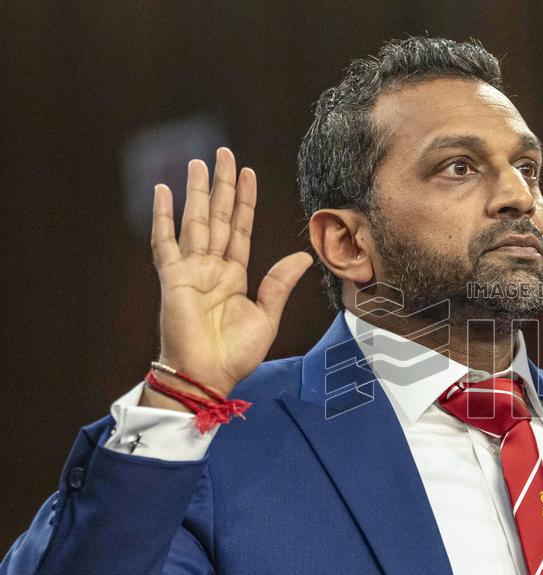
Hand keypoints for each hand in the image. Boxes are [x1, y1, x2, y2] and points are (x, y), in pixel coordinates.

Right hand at [142, 148, 311, 409]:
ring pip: (195, 221)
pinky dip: (162, 216)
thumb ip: (279, 284)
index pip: (240, 228)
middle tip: (225, 153)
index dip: (244, 201)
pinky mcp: (172, 278)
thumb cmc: (235, 355)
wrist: (208, 376)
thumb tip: (302, 257)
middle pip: (218, 217)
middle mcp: (211, 268)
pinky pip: (165, 242)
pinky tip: (162, 191)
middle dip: (222, 185)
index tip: (248, 174)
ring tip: (199, 163)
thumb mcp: (266, 316)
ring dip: (197, 192)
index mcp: (234, 276)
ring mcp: (190, 270)